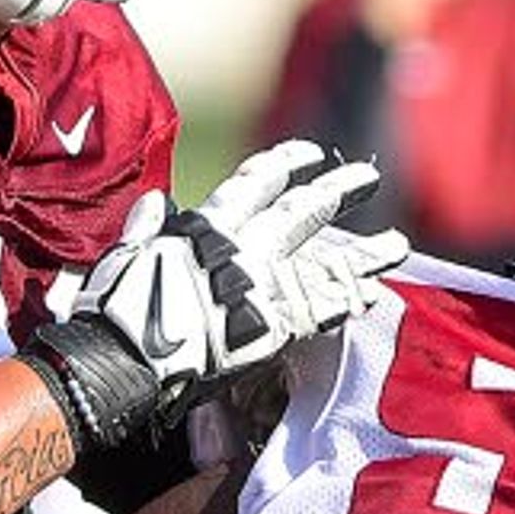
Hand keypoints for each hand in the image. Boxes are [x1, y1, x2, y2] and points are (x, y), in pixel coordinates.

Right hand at [25, 145, 408, 461]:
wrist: (129, 359)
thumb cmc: (116, 309)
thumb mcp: (125, 255)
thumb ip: (147, 228)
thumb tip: (155, 204)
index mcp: (208, 225)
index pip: (256, 182)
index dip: (286, 164)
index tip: (312, 154)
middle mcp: (245, 248)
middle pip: (304, 212)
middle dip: (338, 193)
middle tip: (367, 179)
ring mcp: (265, 287)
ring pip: (327, 261)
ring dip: (364, 254)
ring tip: (398, 244)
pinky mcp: (274, 328)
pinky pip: (322, 312)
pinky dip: (347, 303)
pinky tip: (373, 296)